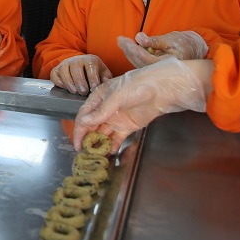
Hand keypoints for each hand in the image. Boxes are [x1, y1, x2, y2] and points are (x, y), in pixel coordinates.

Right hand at [49, 54, 112, 95]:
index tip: (93, 88)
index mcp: (90, 60)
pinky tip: (65, 88)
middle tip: (83, 92)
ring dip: (69, 82)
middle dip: (79, 81)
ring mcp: (65, 64)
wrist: (81, 66)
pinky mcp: (56, 70)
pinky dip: (59, 82)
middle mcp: (76, 60)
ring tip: (74, 91)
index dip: (92, 78)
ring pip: (64, 70)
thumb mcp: (103, 73)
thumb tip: (106, 84)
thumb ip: (106, 78)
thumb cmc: (93, 72)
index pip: (91, 66)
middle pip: (76, 68)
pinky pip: (54, 75)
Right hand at [73, 59, 211, 151]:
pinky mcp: (128, 126)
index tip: (77, 142)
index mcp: (98, 98)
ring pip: (103, 133)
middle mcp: (105, 109)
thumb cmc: (137, 85)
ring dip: (99, 143)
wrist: (161, 89)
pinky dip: (113, 145)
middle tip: (85, 152)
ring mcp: (117, 118)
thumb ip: (100, 112)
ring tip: (96, 154)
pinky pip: (117, 138)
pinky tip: (111, 151)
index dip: (79, 129)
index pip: (84, 116)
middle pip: (92, 126)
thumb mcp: (116, 97)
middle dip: (88, 139)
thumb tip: (83, 122)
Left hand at [117, 31, 207, 67]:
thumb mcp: (170, 40)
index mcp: (166, 64)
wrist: (191, 49)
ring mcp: (155, 71)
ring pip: (138, 63)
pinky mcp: (152, 69)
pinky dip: (133, 54)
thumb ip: (154, 41)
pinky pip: (140, 62)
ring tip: (121, 41)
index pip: (145, 59)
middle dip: (128, 50)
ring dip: (128, 52)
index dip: (134, 50)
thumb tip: (139, 38)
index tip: (124, 40)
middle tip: (120, 40)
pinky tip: (126, 46)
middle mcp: (160, 71)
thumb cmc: (182, 43)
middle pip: (139, 62)